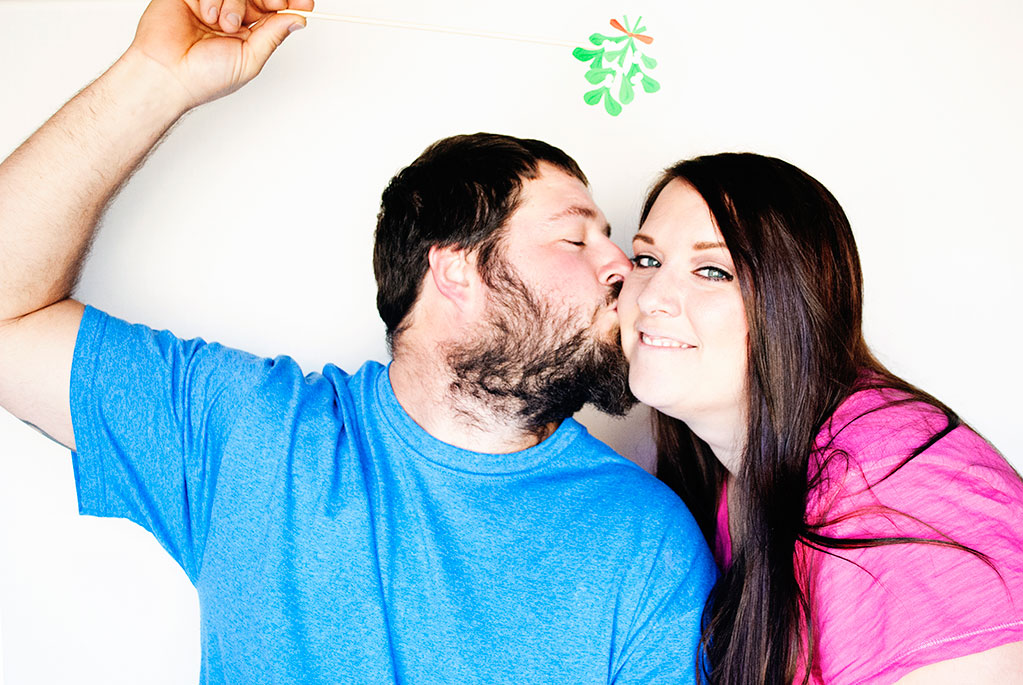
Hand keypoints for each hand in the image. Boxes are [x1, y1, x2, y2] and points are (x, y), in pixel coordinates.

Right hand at [126, 0, 313, 111]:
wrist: (166, 74)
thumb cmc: (203, 77)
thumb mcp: (249, 60)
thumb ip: (273, 36)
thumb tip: (299, 20)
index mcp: (249, 32)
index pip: (275, 9)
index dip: (290, 3)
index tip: (304, 3)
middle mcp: (232, 14)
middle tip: (272, 3)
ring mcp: (211, 1)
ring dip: (236, 3)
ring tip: (223, 25)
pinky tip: (206, 16)